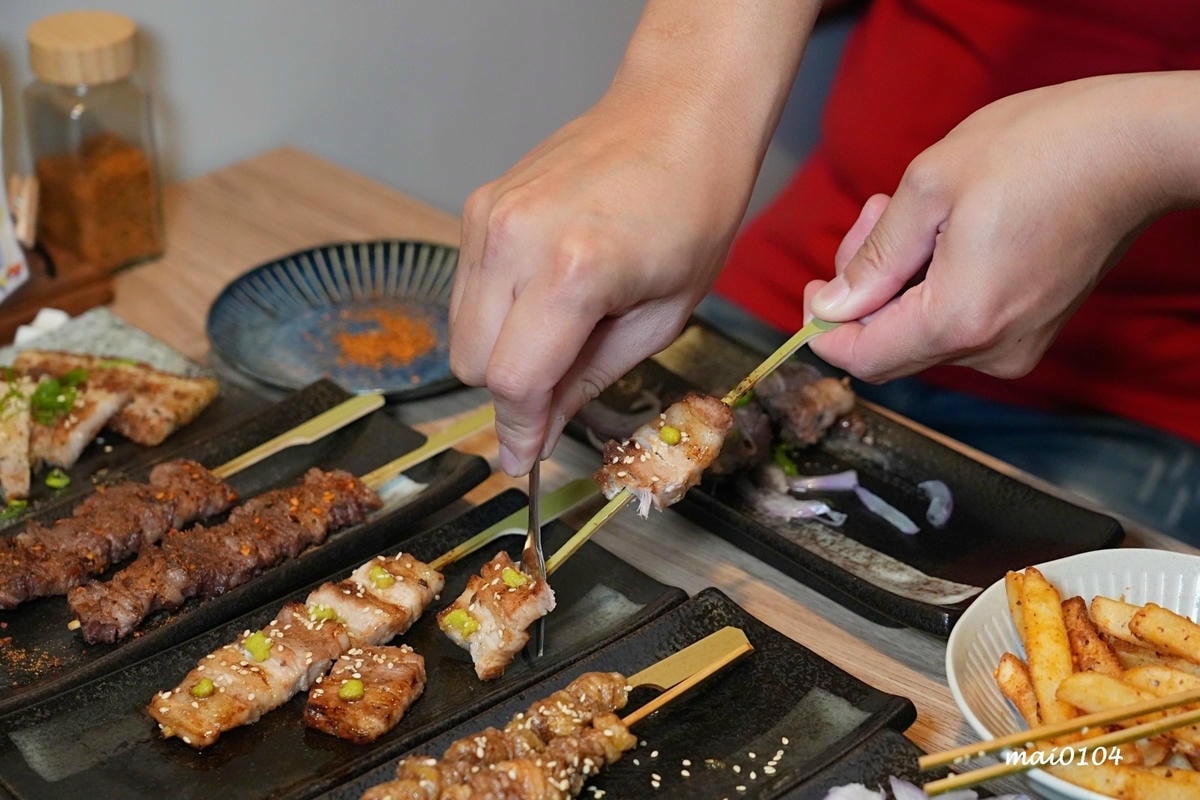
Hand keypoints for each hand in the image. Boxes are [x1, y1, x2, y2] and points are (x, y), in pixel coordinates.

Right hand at [449, 0, 818, 474]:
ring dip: (500, 351)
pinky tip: (546, 290)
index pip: (513, 381)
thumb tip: (537, 434)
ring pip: (459, 330)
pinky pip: (467, 289)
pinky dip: (496, 311)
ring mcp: (488, 218)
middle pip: (472, 363)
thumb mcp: (662, 317)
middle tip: (562, 384)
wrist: (676, 115)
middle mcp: (514, 240)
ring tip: (564, 325)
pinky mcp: (478, 205)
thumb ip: (589, 379)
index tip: (522, 462)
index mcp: (573, 271)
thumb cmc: (693, 212)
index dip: (519, 432)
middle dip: (511, 392)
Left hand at [806, 72, 1199, 382]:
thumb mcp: (930, 188)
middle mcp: (990, 349)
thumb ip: (872, 258)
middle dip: (862, 291)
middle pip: (888, 348)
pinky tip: (943, 232)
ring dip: (897, 281)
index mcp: (958, 320)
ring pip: (920, 334)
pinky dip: (932, 286)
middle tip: (872, 217)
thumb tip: (830, 308)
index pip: (862, 359)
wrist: (1135, 148)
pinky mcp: (1033, 329)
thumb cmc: (1038, 152)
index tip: (814, 284)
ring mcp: (1016, 344)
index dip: (824, 329)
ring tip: (909, 212)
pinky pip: (957, 324)